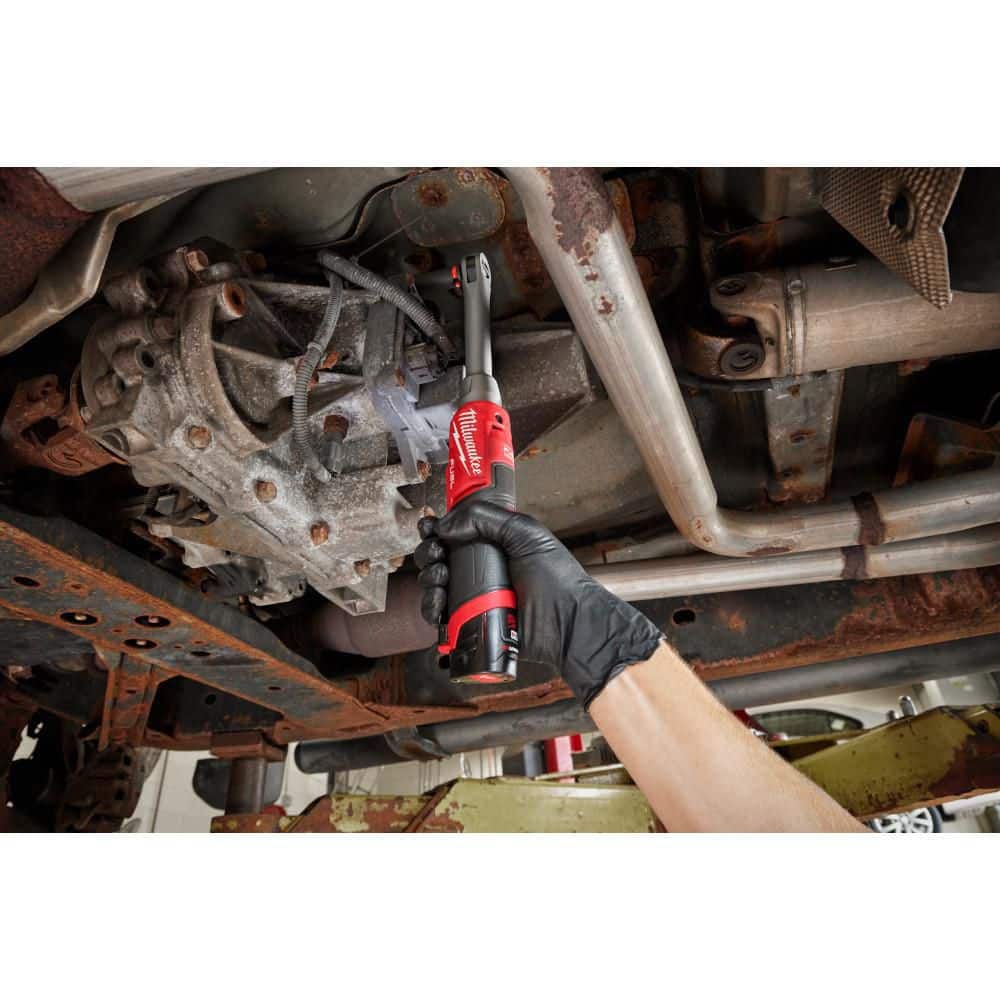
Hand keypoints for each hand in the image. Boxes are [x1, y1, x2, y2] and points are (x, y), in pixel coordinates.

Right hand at [415, 501, 663, 707]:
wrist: (568, 623)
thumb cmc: (556, 578)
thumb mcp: (525, 533)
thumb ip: (486, 518)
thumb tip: (445, 524)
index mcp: (492, 545)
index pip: (454, 533)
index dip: (436, 530)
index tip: (429, 529)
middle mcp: (480, 570)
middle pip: (438, 559)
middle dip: (430, 554)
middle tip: (438, 556)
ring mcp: (474, 598)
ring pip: (435, 587)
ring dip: (429, 580)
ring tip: (441, 580)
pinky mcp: (471, 625)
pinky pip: (442, 617)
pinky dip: (432, 610)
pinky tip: (439, 607)